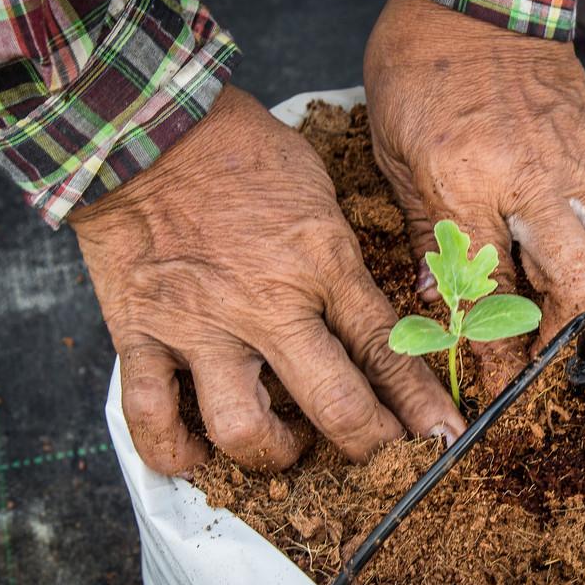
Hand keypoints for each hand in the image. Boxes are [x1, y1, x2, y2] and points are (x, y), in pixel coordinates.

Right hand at [70, 85, 464, 475]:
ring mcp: (201, 325)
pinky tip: (194, 458)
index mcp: (321, 264)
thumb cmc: (242, 153)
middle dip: (369, 445)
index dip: (421, 405)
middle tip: (378, 457)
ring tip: (285, 448)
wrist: (148, 126)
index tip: (442, 438)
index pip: (387, 350)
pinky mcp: (142, 332)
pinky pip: (151, 415)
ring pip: (243, 427)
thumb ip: (342, 261)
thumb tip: (373, 314)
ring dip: (273, 455)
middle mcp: (267, 305)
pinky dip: (171, 451)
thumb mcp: (319, 195)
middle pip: (335, 404)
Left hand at [364, 0, 584, 381]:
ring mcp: (574, 164)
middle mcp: (530, 183)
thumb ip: (425, 230)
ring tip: (572, 314)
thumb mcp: (396, 153)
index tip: (496, 380)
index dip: (495, 347)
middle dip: (564, 336)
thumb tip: (437, 296)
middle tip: (544, 359)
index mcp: (467, 186)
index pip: (492, 292)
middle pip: (575, 284)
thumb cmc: (419, 69)